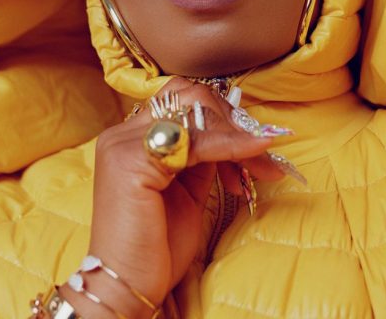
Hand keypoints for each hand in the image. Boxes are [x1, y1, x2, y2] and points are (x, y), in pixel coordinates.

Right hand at [59, 78, 282, 317]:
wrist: (127, 289)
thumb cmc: (156, 245)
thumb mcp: (186, 189)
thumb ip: (201, 155)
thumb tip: (235, 132)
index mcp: (131, 136)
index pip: (183, 100)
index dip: (223, 116)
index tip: (254, 144)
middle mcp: (122, 133)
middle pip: (190, 97)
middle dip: (233, 121)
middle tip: (263, 152)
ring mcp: (123, 144)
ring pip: (195, 113)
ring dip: (237, 135)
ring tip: (263, 164)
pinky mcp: (131, 161)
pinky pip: (194, 140)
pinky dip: (230, 145)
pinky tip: (254, 152)